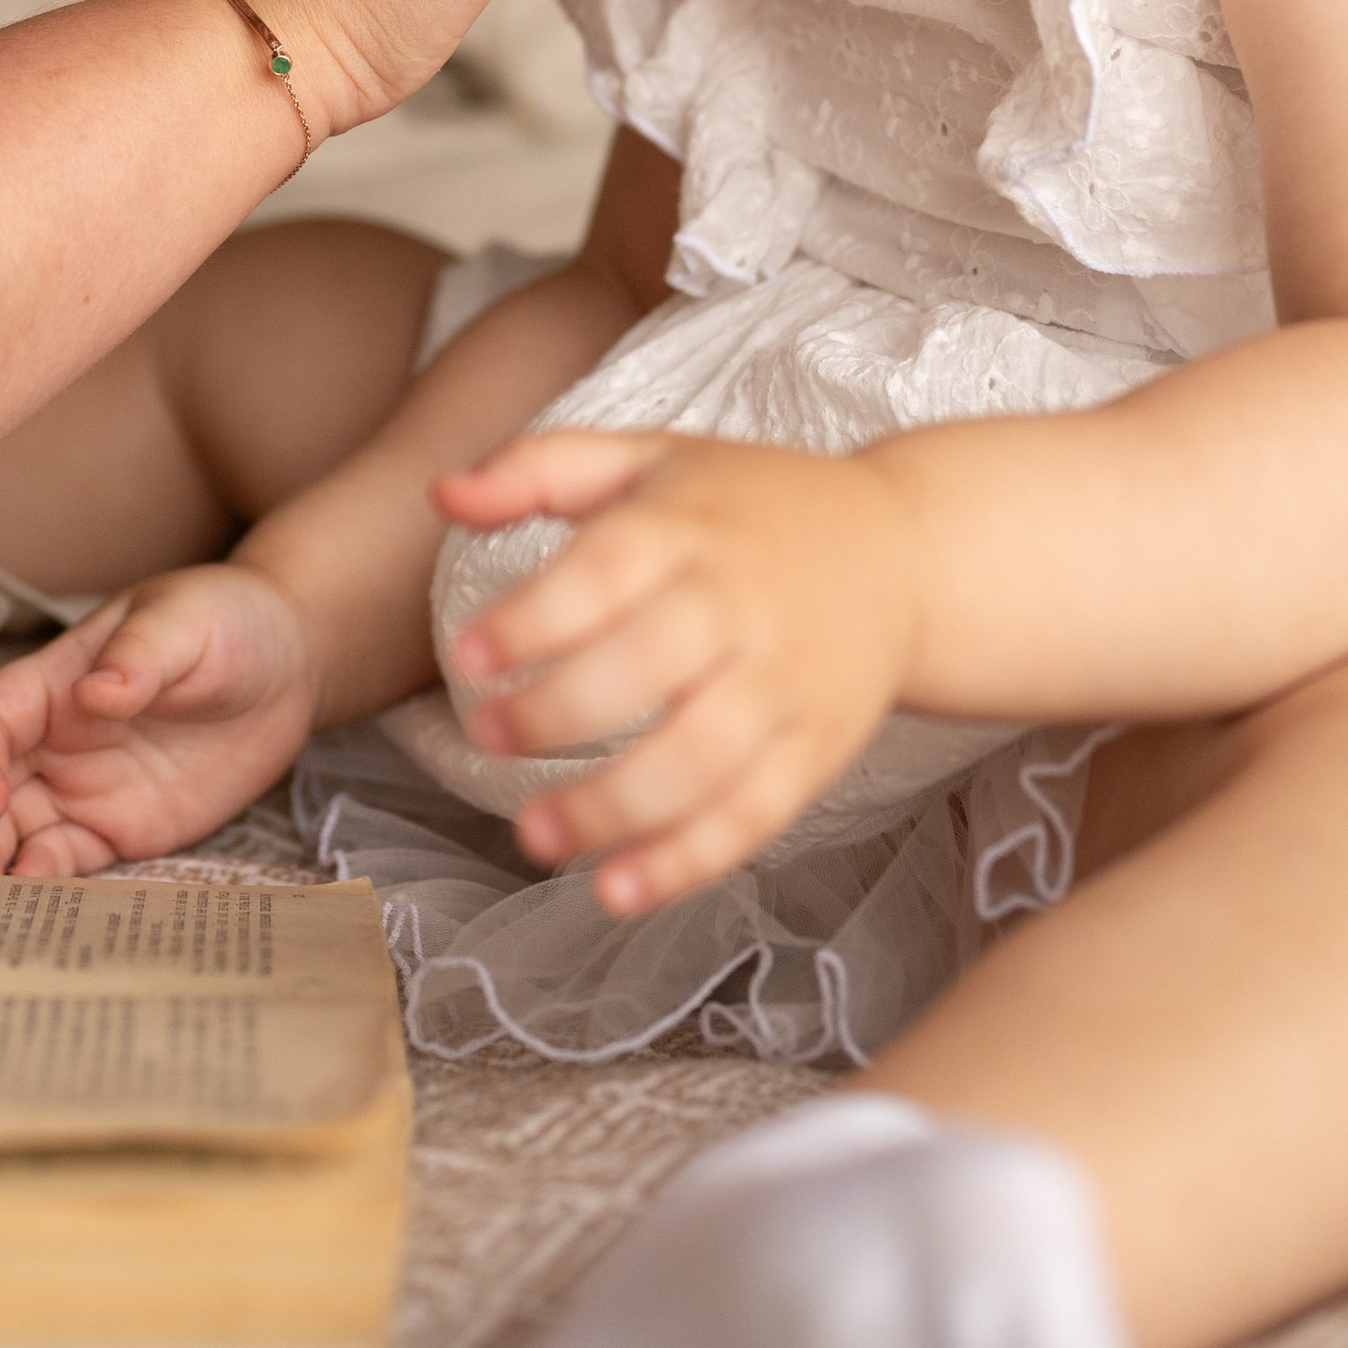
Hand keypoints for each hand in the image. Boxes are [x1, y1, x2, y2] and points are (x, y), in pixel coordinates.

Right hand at [0, 565, 319, 876]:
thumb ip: (141, 656)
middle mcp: (54, 739)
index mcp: (56, 681)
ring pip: (7, 830)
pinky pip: (62, 861)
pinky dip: (39, 882)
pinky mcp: (115, 830)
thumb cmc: (228, 623)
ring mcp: (81, 789)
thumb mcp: (186, 622)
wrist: (287, 668)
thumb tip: (95, 693)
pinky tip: (34, 900)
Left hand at [434, 431, 918, 915]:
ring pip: (698, 760)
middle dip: (555, 715)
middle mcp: (740, 605)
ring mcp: (785, 684)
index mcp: (689, 526)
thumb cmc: (749, 506)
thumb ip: (540, 469)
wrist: (903, 554)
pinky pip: (752, 817)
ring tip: (532, 834)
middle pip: (647, 669)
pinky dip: (686, 862)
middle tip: (486, 737)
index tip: (469, 655)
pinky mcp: (817, 750)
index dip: (532, 619)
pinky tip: (617, 888)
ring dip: (609, 808)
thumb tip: (444, 493)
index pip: (604, 573)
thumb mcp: (648, 459)